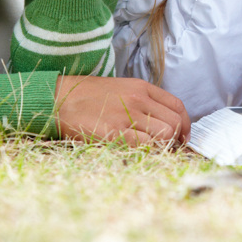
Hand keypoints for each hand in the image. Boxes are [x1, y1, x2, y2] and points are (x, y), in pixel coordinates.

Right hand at [54, 76, 189, 147]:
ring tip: (151, 152)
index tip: (181, 137)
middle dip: (176, 139)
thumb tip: (165, 125)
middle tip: (165, 149)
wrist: (57, 100)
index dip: (185, 125)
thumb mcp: (121, 90)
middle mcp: (138, 99)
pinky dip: (148, 152)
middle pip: (175, 122)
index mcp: (142, 88)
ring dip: (164, 147)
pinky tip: (138, 153)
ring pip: (166, 134)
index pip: (178, 106)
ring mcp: (127, 115)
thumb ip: (143, 103)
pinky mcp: (114, 132)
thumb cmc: (87, 98)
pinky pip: (146, 145)